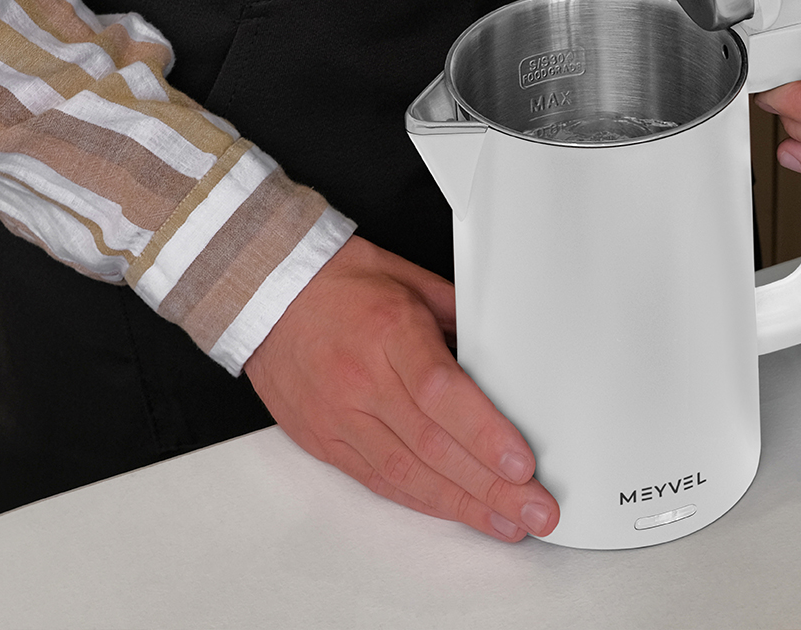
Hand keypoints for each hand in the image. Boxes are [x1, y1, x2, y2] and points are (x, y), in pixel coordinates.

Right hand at [244, 234, 559, 541]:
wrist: (266, 291)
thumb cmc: (337, 280)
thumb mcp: (410, 278)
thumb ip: (459, 314)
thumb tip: (500, 349)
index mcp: (388, 332)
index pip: (440, 393)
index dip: (483, 434)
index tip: (521, 463)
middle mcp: (361, 380)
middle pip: (432, 446)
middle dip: (490, 486)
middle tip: (534, 510)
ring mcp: (338, 416)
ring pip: (406, 474)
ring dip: (462, 505)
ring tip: (507, 522)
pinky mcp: (323, 440)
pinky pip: (377, 480)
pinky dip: (421, 500)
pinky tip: (456, 511)